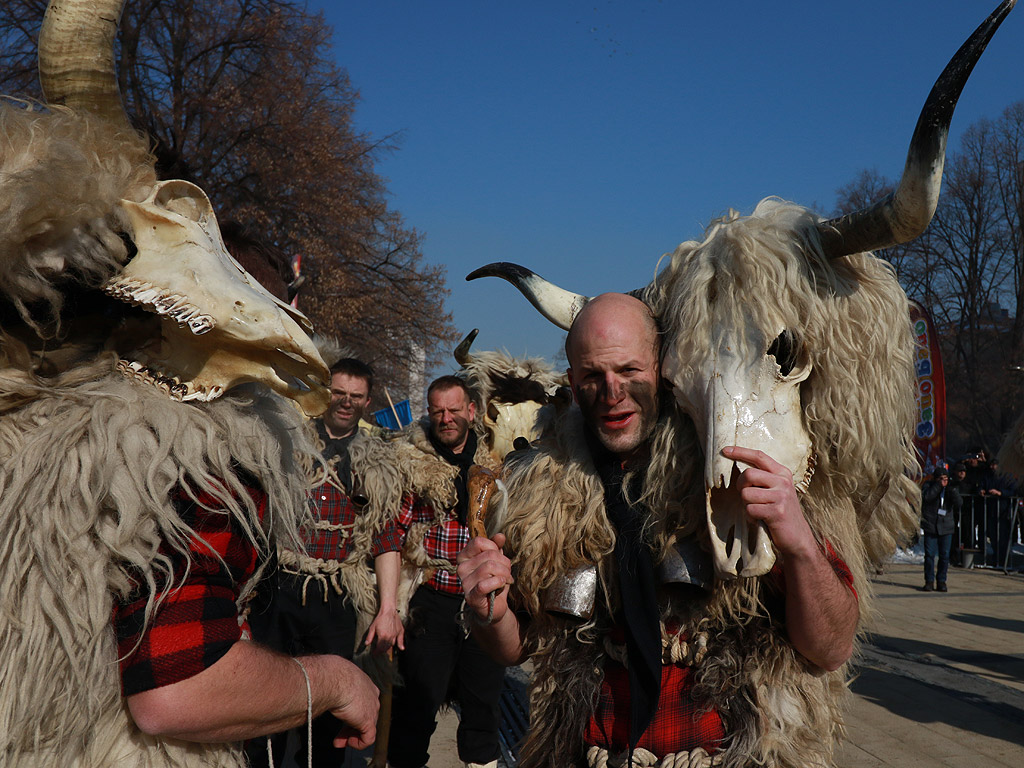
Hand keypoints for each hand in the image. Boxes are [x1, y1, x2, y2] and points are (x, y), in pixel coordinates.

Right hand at [328, 661, 379, 748]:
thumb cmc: (328, 674)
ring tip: (338, 742)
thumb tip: (319, 687)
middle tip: (337, 735)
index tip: (339, 717)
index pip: (361, 701)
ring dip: (351, 736)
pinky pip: (368, 738)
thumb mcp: (333, 677)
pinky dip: (358, 744)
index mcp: (364, 683)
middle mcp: (371, 695)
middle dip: (350, 727)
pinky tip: (347, 743)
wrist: (332, 679)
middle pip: (363, 715)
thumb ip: (332, 685)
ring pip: (366, 728)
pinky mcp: (368, 721)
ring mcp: (372, 708)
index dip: (350, 713)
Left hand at [364, 606, 404, 653]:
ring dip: (388, 648)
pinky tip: (401, 648)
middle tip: (379, 651)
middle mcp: (390, 637)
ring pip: (392, 644)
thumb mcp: (372, 627)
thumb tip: (366, 644)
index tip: (374, 653)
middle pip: (386, 648)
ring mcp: (395, 634)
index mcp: (382, 637)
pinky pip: (401, 640)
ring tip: (385, 649)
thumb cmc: (380, 618)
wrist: (388, 611)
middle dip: (382, 651)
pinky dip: (401, 645)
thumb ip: (369, 637)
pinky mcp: (400, 631)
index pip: (379, 648)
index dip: (376, 652)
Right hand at [456, 533, 512, 623]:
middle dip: (504, 563)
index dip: (493, 547)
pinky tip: (501, 586)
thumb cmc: (493, 580)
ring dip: (504, 574)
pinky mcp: (471, 597)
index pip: (479, 542)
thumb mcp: (496, 560)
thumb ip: (496, 547)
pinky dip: (498, 583)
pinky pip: (485, 584)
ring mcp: (465, 583)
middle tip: (507, 572)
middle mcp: (461, 568)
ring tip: (505, 580)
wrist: (494, 606)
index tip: (499, 557)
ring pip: (490, 567)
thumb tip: (500, 536)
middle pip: (488, 555)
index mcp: (464, 556)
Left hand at [722, 445, 815, 559]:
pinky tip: (760, 520)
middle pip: (748, 474)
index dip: (740, 452)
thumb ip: (763, 478)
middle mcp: (783, 481)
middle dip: (740, 486)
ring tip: (757, 510)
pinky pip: (750, 509)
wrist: (797, 537)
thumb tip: (739, 469)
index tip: (725, 450)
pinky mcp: (777, 511)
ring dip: (746, 504)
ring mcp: (781, 496)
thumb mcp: (776, 490)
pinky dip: (750, 517)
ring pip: (746, 493)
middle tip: (747, 496)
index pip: (759, 456)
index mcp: (782, 473)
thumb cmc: (780, 512)